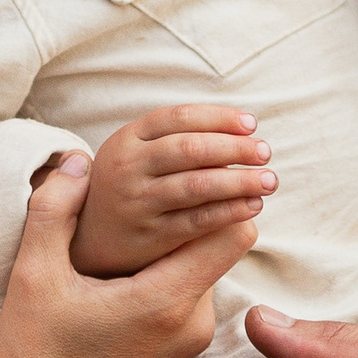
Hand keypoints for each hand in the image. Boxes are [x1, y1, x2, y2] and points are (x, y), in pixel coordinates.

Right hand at [0, 153, 261, 357]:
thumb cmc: (34, 357)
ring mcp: (192, 344)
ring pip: (206, 272)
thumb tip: (77, 159)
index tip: (186, 180)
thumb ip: (54, 207)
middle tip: (149, 203)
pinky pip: (193, 299)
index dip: (217, 197)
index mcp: (167, 300)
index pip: (234, 230)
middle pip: (221, 247)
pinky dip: (170, 281)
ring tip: (128, 248)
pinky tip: (125, 285)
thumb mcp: (33, 273)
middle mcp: (193, 324)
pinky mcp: (182, 357)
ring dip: (178, 252)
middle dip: (193, 219)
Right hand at [75, 103, 277, 277]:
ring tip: (269, 180)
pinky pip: (197, 221)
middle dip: (234, 148)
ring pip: (197, 185)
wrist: (89, 240)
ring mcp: (137, 202)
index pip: (179, 117)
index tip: (252, 124)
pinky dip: (229, 211)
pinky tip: (252, 206)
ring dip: (239, 181)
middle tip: (265, 153)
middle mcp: (128, 168)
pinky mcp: (150, 236)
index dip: (219, 118)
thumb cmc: (130, 188)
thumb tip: (242, 132)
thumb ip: (175, 140)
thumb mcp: (137, 155)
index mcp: (127, 139)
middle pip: (190, 149)